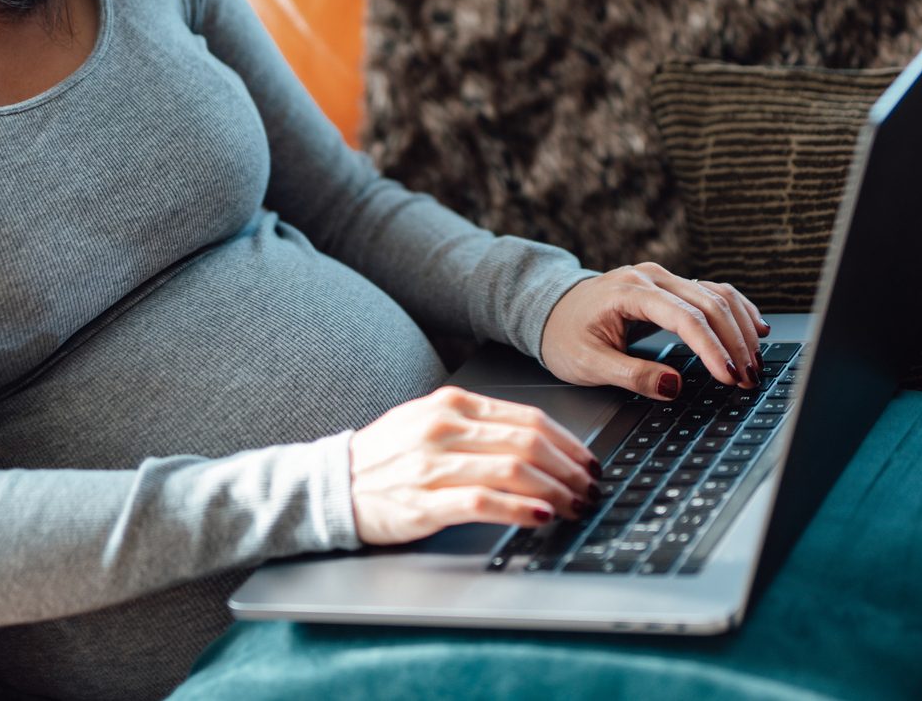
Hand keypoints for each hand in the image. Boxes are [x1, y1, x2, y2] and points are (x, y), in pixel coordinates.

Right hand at [349, 385, 602, 545]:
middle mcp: (444, 428)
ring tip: (575, 505)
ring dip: (555, 491)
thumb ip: (479, 426)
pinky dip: (521, 510)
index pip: (528, 418)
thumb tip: (540, 443)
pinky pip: (484, 503)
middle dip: (569, 469)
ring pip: (514, 470)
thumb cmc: (386, 458)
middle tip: (590, 488)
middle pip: (528, 443)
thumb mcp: (429, 423)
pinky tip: (541, 517)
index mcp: (451, 404)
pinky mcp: (425, 502)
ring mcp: (433, 465)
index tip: (588, 462)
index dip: (568, 442)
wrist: (331, 484)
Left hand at [537, 262, 770, 397]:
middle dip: (734, 343)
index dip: (711, 349)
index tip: (729, 376)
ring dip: (741, 328)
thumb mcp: (588, 363)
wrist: (550, 309)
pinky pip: (713, 293)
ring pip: (717, 295)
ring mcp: (663, 279)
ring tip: (754, 363)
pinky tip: (755, 329)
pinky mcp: (671, 287)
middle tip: (749, 379)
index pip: (684, 318)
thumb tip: (674, 386)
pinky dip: (737, 311)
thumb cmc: (564, 335)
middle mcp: (651, 278)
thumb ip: (632, 376)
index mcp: (630, 291)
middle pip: (709, 304)